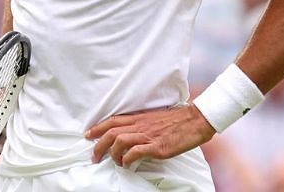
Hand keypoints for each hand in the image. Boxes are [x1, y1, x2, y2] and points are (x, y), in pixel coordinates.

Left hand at [85, 104, 214, 167]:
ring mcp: (148, 136)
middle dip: (98, 145)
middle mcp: (140, 126)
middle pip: (111, 132)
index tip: (88, 135)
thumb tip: (130, 134)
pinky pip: (136, 152)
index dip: (97, 128)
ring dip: (112, 154)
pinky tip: (127, 165)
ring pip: (119, 141)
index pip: (112, 121)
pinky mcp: (157, 146)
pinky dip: (128, 159)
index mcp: (138, 118)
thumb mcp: (153, 119)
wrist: (195, 120)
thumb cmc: (176, 120)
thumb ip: (141, 124)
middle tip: (93, 156)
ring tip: (113, 162)